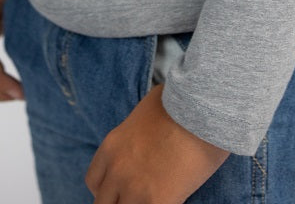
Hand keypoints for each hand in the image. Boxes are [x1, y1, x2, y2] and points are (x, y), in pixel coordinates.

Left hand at [85, 82, 229, 202]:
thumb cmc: (180, 101)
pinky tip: (171, 200)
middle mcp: (117, 170)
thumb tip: (148, 126)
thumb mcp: (147, 106)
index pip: (93, 182)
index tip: (121, 188)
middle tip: (138, 195)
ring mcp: (135, 189)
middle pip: (103, 203)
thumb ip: (139, 125)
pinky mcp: (158, 202)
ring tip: (154, 198)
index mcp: (111, 147)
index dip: (108, 188)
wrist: (201, 108)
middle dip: (120, 201)